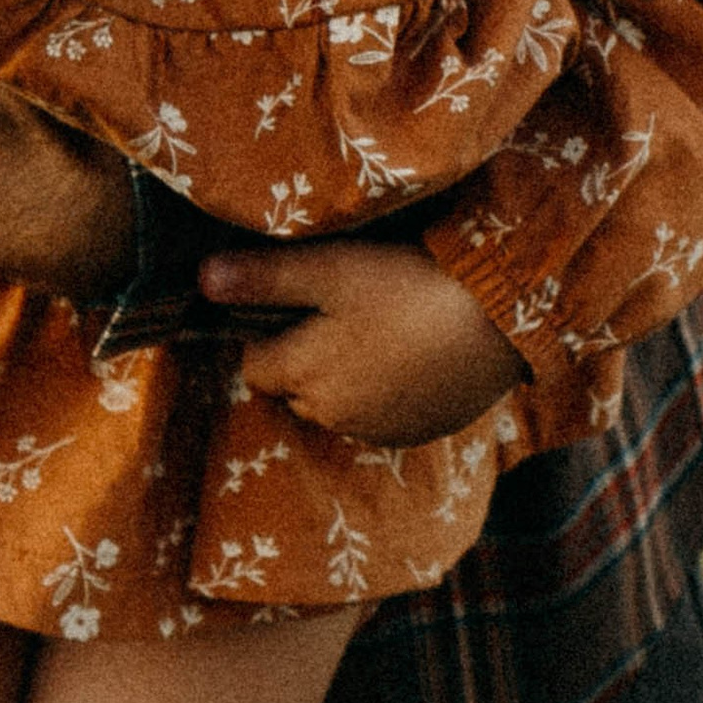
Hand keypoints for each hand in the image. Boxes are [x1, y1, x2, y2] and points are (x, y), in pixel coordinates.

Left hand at [200, 239, 523, 445]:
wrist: (503, 319)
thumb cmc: (410, 284)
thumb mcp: (332, 269)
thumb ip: (265, 278)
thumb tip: (199, 281)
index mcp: (303, 377)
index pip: (255, 365)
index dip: (270, 330)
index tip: (302, 298)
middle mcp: (333, 417)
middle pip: (294, 387)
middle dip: (305, 356)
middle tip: (343, 307)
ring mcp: (379, 431)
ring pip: (337, 403)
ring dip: (345, 375)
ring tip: (382, 325)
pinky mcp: (419, 432)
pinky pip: (381, 413)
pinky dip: (385, 390)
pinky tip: (413, 351)